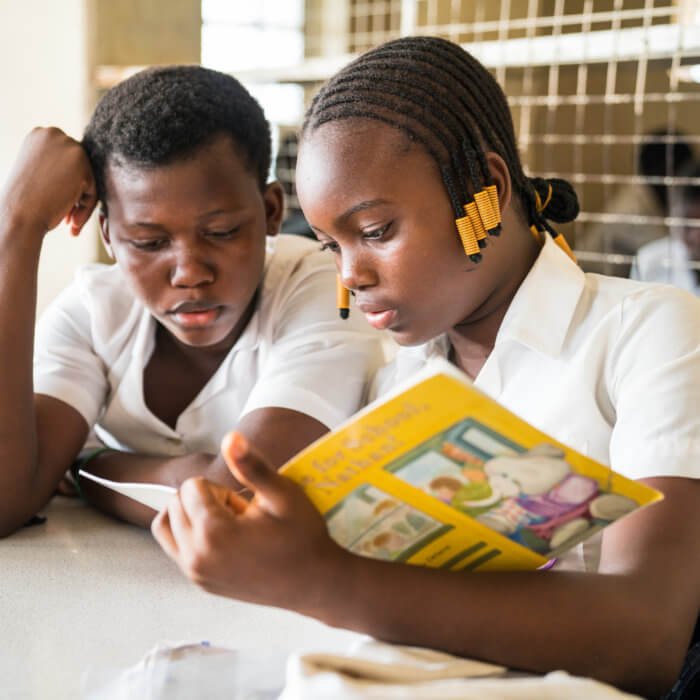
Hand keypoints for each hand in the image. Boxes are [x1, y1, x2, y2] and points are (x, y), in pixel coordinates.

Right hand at [1, 127, 96, 236]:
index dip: (64, 186)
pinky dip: (86, 208)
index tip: (59, 205)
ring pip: (87, 180)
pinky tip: (72, 221)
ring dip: (81, 203)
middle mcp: (53, 134)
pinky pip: (93, 190)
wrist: (19, 215)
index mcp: (38, 136)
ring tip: (70, 222)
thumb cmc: (24, 202)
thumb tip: (79, 175)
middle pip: (79, 169)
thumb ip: (56, 169)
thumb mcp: (37, 175)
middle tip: (69, 218)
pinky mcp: (81, 161)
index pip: (65, 162)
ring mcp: (68, 144)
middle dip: (75, 194)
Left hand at [152, 432, 345, 612]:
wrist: (313, 582)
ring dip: (193, 516)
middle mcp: (196, 557)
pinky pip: (174, 548)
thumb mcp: (282, 494)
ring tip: (228, 524)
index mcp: (214, 533)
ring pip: (166, 524)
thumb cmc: (302, 535)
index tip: (245, 504)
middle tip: (240, 514)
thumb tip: (230, 437)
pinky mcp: (199, 582)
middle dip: (205, 500)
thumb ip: (252, 465)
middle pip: (176, 502)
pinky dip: (190, 534)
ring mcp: (195, 574)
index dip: (221, 487)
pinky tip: (222, 538)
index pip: (191, 486)